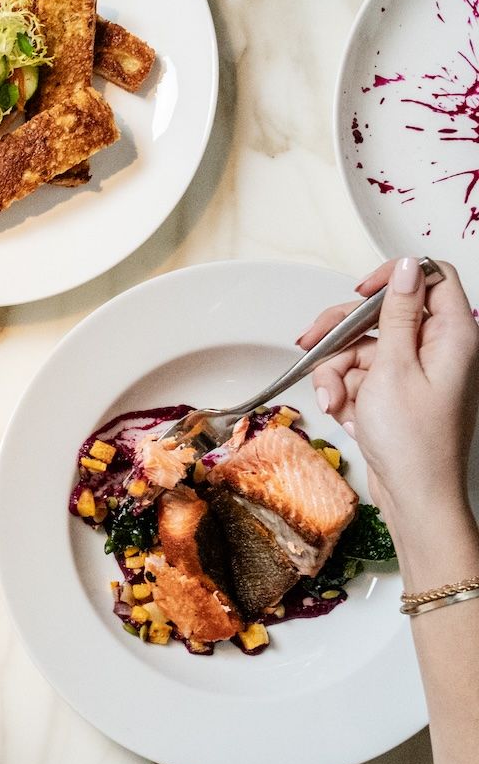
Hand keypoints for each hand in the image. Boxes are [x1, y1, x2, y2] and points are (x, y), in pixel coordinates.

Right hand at [296, 256, 478, 558]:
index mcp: (452, 335)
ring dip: (337, 372)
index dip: (392, 278)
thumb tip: (406, 268)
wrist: (414, 495)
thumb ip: (398, 314)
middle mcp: (437, 348)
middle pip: (383, 315)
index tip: (357, 294)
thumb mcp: (394, 369)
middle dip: (342, 333)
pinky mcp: (397, 392)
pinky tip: (345, 413)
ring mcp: (416, 372)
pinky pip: (361, 376)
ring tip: (334, 401)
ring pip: (363, 348)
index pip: (429, 278)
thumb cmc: (414, 442)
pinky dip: (346, 392)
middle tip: (311, 343)